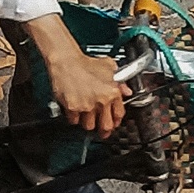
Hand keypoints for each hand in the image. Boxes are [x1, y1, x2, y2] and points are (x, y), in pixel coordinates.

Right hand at [25, 14, 131, 139]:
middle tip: (102, 131)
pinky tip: (75, 111)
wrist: (66, 61)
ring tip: (86, 117)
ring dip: (87, 123)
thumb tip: (127, 91)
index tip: (113, 123)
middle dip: (104, 130)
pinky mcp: (73, 107)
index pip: (119, 114)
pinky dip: (74, 118)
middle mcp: (101, 101)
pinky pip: (74, 120)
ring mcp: (86, 105)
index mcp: (112, 92)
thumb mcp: (109, 67)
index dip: (116, 121)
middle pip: (106, 126)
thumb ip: (120, 81)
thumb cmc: (85, 62)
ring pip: (89, 125)